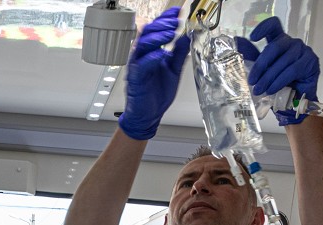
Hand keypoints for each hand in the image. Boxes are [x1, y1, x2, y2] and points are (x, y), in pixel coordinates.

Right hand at [118, 7, 190, 140]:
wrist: (148, 115)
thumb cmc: (156, 94)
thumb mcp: (174, 70)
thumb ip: (179, 53)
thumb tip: (187, 37)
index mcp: (150, 52)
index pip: (156, 29)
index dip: (166, 18)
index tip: (178, 11)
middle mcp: (141, 56)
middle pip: (147, 32)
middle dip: (162, 24)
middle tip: (176, 21)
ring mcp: (137, 67)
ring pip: (142, 45)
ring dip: (157, 37)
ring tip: (171, 33)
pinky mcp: (136, 79)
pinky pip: (141, 65)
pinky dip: (152, 58)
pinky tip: (162, 54)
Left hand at [235, 18, 319, 124]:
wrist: (293, 104)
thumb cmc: (278, 86)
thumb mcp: (262, 71)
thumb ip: (252, 56)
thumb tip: (237, 41)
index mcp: (279, 41)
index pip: (273, 26)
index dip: (263, 28)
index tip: (252, 38)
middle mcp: (291, 43)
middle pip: (275, 46)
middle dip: (261, 65)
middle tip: (251, 80)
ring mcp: (303, 50)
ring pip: (283, 60)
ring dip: (269, 77)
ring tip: (259, 90)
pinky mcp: (311, 61)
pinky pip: (292, 70)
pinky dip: (279, 81)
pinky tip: (271, 90)